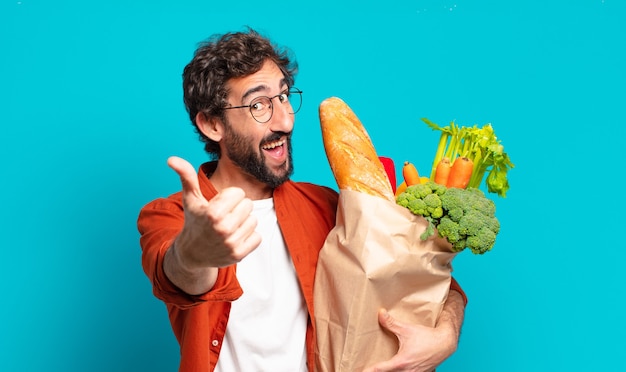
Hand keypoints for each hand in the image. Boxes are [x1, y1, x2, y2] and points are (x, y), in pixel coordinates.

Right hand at [164, 156, 260, 293]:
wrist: (192, 253)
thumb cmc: (194, 221)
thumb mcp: (191, 199)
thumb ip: (186, 176)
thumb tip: (172, 159)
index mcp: (213, 213)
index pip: (239, 193)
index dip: (229, 197)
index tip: (219, 205)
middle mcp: (223, 229)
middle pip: (248, 205)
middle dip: (237, 208)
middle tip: (224, 216)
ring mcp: (232, 243)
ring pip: (254, 220)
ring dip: (243, 222)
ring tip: (228, 227)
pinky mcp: (239, 255)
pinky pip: (257, 237)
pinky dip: (248, 237)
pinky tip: (234, 238)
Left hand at [362, 308, 457, 371]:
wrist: (444, 343)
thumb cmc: (426, 337)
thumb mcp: (407, 329)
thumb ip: (391, 323)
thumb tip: (380, 313)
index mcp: (401, 363)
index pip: (380, 370)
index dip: (369, 370)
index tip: (361, 370)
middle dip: (378, 371)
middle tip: (366, 369)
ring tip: (379, 368)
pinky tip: (395, 368)